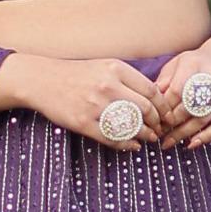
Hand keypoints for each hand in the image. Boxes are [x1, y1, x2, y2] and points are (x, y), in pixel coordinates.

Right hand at [0, 53, 170, 151]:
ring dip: (145, 135)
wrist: (42, 80)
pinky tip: (133, 145)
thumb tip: (155, 97)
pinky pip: (112, 138)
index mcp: (116, 69)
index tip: (168, 115)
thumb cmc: (77, 74)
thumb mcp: (104, 66)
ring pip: (131, 125)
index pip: (151, 90)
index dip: (164, 107)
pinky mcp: (83, 122)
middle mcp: (107, 86)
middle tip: (161, 129)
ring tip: (149, 138)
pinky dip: (126, 145)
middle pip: (145, 109)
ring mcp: (95, 105)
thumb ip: (128, 79)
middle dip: (158, 123)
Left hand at [152, 33, 210, 150]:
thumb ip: (164, 81)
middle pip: (189, 106)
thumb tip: (152, 102)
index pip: (176, 92)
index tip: (154, 120)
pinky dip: (207, 137)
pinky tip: (192, 144)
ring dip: (184, 134)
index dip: (164, 109)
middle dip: (171, 123)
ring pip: (203, 118)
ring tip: (169, 142)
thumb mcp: (178, 63)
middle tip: (159, 133)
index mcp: (194, 63)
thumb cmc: (197, 63)